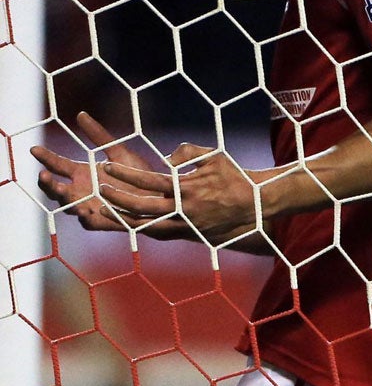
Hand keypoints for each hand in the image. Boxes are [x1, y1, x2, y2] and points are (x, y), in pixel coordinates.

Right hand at [30, 113, 162, 232]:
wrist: (161, 197)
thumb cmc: (139, 174)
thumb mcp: (119, 152)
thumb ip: (100, 136)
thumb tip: (80, 114)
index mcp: (82, 172)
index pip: (57, 164)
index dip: (45, 157)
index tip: (35, 149)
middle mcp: (81, 190)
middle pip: (55, 188)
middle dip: (47, 182)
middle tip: (44, 174)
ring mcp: (89, 206)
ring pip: (68, 205)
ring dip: (63, 198)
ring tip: (62, 190)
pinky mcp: (103, 221)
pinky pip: (89, 222)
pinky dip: (84, 218)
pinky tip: (83, 212)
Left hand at [99, 142, 265, 238]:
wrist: (258, 203)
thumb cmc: (235, 175)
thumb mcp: (213, 155)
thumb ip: (186, 152)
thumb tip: (165, 159)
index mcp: (188, 188)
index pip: (150, 181)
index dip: (127, 175)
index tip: (108, 167)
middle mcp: (186, 209)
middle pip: (144, 206)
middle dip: (119, 198)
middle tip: (100, 189)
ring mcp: (188, 225)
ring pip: (149, 225)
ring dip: (125, 218)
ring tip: (104, 211)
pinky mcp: (192, 234)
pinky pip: (161, 233)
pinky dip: (142, 228)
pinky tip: (128, 223)